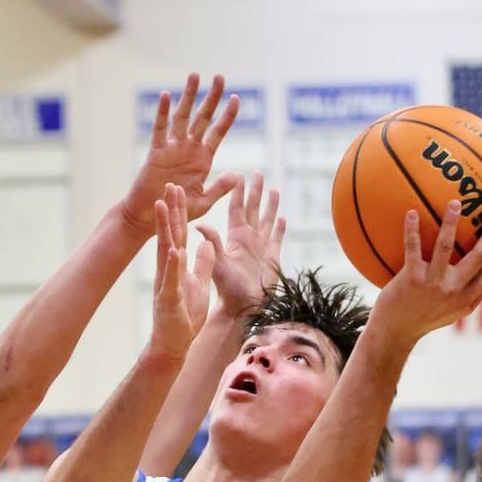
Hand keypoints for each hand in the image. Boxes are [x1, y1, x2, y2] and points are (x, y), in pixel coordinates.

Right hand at [121, 73, 239, 236]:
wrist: (153, 217)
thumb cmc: (178, 211)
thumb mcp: (203, 201)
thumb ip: (219, 189)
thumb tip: (237, 175)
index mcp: (204, 159)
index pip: (218, 132)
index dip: (227, 116)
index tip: (236, 98)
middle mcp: (189, 148)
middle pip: (203, 117)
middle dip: (212, 98)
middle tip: (220, 77)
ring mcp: (173, 147)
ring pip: (182, 116)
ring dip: (188, 96)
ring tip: (195, 76)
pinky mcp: (156, 151)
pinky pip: (159, 129)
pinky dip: (161, 112)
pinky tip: (165, 96)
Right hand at [151, 184, 214, 359]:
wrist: (174, 343)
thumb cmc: (184, 316)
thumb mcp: (199, 284)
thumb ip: (203, 263)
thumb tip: (207, 243)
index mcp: (177, 266)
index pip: (178, 234)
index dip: (179, 212)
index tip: (179, 190)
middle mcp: (168, 270)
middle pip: (170, 235)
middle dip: (170, 210)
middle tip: (170, 185)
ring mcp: (167, 283)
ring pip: (165, 251)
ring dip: (164, 228)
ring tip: (163, 206)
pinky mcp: (168, 299)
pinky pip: (171, 280)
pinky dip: (173, 265)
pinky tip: (174, 250)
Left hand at [197, 173, 285, 315]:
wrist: (243, 308)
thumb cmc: (228, 289)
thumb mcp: (219, 263)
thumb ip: (212, 243)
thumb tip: (198, 224)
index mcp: (235, 237)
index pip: (237, 209)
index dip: (238, 193)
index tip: (238, 176)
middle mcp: (248, 239)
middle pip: (253, 209)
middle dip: (255, 192)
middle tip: (258, 173)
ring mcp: (261, 248)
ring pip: (266, 220)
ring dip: (270, 205)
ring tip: (273, 189)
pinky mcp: (272, 258)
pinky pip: (277, 239)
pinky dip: (280, 229)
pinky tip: (283, 219)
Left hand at [370, 202, 481, 345]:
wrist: (394, 332)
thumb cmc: (423, 320)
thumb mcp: (452, 314)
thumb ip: (469, 299)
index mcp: (466, 298)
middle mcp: (452, 290)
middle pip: (477, 257)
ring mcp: (432, 283)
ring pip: (445, 246)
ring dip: (451, 222)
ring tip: (455, 203)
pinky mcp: (411, 278)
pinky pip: (413, 248)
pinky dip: (412, 229)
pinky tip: (411, 212)